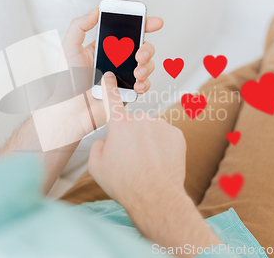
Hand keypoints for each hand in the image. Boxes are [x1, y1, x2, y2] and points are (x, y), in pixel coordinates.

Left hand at [61, 8, 162, 93]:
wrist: (71, 109)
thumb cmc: (67, 81)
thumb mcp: (69, 47)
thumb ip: (79, 26)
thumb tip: (96, 11)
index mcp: (106, 48)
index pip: (127, 32)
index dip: (143, 25)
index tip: (154, 22)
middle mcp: (117, 61)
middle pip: (142, 48)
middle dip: (147, 48)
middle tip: (139, 54)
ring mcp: (124, 76)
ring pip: (147, 65)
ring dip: (147, 66)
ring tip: (136, 71)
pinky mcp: (127, 92)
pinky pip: (144, 85)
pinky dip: (145, 83)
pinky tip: (136, 84)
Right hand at [87, 73, 221, 254]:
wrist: (156, 198)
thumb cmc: (125, 184)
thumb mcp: (96, 167)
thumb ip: (98, 146)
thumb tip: (107, 140)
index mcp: (119, 125)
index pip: (111, 100)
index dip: (108, 87)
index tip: (110, 76)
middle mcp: (140, 120)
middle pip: (132, 123)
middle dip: (130, 135)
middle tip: (131, 159)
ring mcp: (161, 126)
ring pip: (150, 129)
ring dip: (148, 141)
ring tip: (147, 164)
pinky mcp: (177, 134)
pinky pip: (166, 136)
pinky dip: (162, 146)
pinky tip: (159, 162)